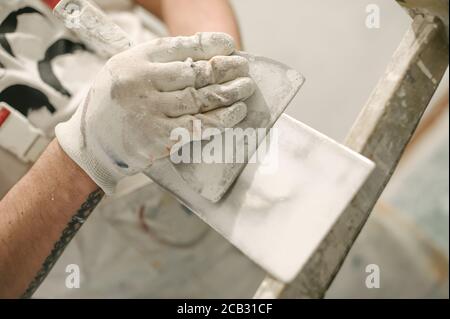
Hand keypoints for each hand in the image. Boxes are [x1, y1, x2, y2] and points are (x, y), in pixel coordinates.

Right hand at [55, 32, 254, 193]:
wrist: (92, 141)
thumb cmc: (115, 102)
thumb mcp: (127, 70)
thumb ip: (159, 63)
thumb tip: (204, 58)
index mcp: (135, 61)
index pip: (179, 47)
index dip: (209, 45)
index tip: (229, 46)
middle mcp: (142, 83)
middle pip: (194, 73)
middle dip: (224, 69)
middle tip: (243, 67)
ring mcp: (150, 111)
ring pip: (200, 100)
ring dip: (228, 93)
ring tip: (246, 87)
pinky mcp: (158, 137)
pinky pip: (197, 126)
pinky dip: (220, 120)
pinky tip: (235, 112)